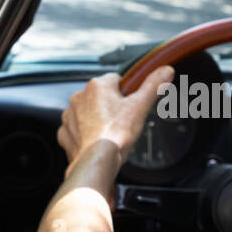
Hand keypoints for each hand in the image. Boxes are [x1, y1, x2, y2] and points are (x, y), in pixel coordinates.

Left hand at [57, 66, 174, 167]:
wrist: (97, 160)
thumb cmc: (116, 135)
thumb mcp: (140, 107)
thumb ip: (153, 86)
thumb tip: (165, 71)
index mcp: (97, 86)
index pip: (115, 80)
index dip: (126, 93)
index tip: (130, 105)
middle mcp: (79, 97)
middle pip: (101, 97)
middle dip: (111, 107)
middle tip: (122, 122)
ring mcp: (70, 115)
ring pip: (87, 112)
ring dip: (97, 119)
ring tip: (110, 132)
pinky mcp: (65, 132)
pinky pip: (76, 129)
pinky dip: (85, 134)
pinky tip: (96, 141)